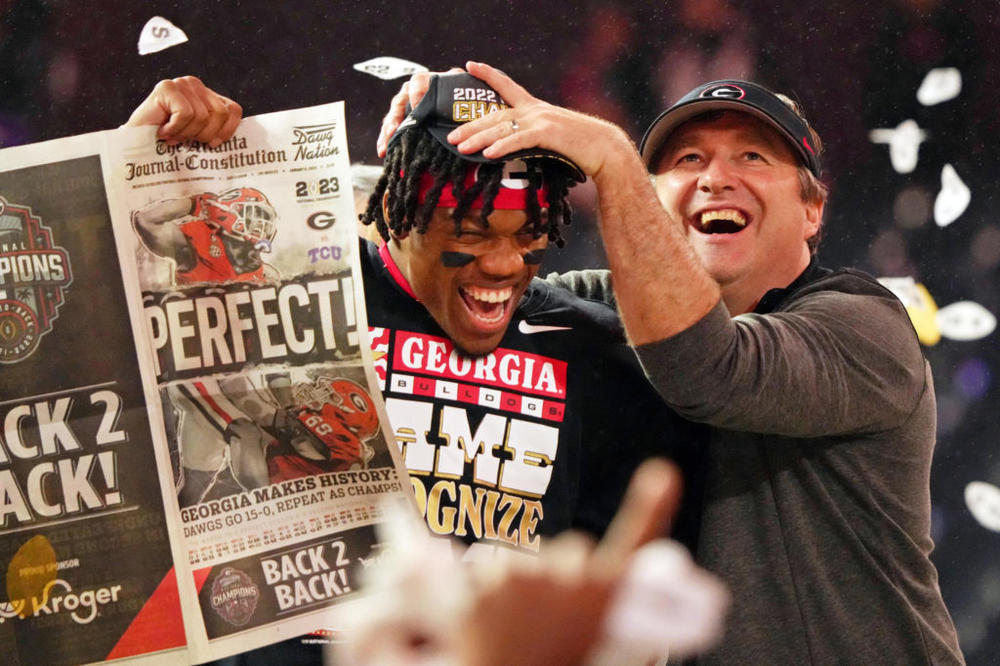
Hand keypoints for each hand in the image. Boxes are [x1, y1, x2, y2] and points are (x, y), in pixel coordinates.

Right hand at [124, 76, 241, 146]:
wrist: (136, 147)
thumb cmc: (169, 145)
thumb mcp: (200, 137)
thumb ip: (218, 131)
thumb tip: (246, 145)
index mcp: (207, 96)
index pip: (234, 110)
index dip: (227, 131)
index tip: (212, 144)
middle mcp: (195, 85)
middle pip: (219, 114)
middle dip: (203, 134)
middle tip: (185, 140)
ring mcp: (181, 84)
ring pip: (201, 116)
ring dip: (185, 134)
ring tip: (172, 136)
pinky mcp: (166, 88)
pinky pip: (185, 114)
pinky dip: (175, 129)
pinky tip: (163, 132)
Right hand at [375, 67, 466, 157]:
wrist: (471, 114)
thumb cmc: (472, 101)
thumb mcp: (470, 91)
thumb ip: (466, 86)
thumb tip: (467, 71)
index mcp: (430, 82)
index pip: (418, 82)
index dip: (415, 93)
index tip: (416, 107)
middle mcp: (415, 92)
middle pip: (400, 101)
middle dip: (394, 117)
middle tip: (393, 130)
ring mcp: (408, 108)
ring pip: (393, 117)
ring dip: (387, 132)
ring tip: (384, 148)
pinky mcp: (406, 123)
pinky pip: (394, 131)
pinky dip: (388, 141)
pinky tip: (383, 153)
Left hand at [446, 61, 634, 178]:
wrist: (604, 149)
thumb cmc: (577, 146)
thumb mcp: (550, 135)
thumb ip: (531, 135)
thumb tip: (512, 145)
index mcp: (534, 107)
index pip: (506, 85)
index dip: (488, 74)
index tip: (469, 65)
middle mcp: (534, 110)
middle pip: (495, 115)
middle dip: (470, 126)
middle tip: (450, 136)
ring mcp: (540, 120)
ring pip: (502, 128)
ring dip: (478, 138)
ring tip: (460, 147)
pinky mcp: (547, 134)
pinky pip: (519, 140)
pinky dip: (502, 147)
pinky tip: (487, 154)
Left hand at [458, 458, 681, 665]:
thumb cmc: (560, 659)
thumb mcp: (600, 637)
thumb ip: (613, 606)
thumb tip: (627, 582)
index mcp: (606, 598)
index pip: (636, 542)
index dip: (651, 506)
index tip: (664, 473)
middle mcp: (570, 579)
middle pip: (571, 551)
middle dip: (562, 574)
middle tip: (552, 620)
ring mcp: (524, 577)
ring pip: (523, 557)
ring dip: (519, 582)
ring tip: (517, 627)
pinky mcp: (482, 584)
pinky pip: (483, 563)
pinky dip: (483, 582)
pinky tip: (485, 607)